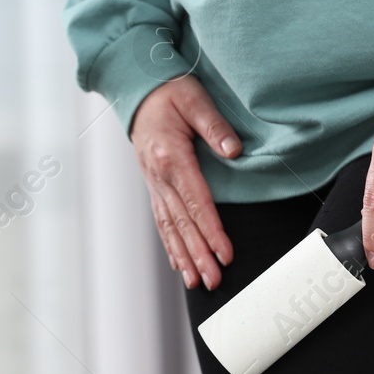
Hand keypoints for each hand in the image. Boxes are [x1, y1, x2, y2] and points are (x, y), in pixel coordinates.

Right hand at [131, 76, 241, 289]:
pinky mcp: (155, 186)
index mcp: (171, 157)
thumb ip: (214, 125)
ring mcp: (154, 184)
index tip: (225, 253)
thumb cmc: (169, 92)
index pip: (196, 201)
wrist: (139, 91)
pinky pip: (162, 221)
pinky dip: (170, 246)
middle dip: (199, 255)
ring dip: (185, 257)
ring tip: (198, 282)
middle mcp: (159, 176)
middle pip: (182, 223)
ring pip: (170, 228)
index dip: (211, 230)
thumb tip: (234, 150)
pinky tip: (180, 264)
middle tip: (215, 280)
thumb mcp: (194, 98)